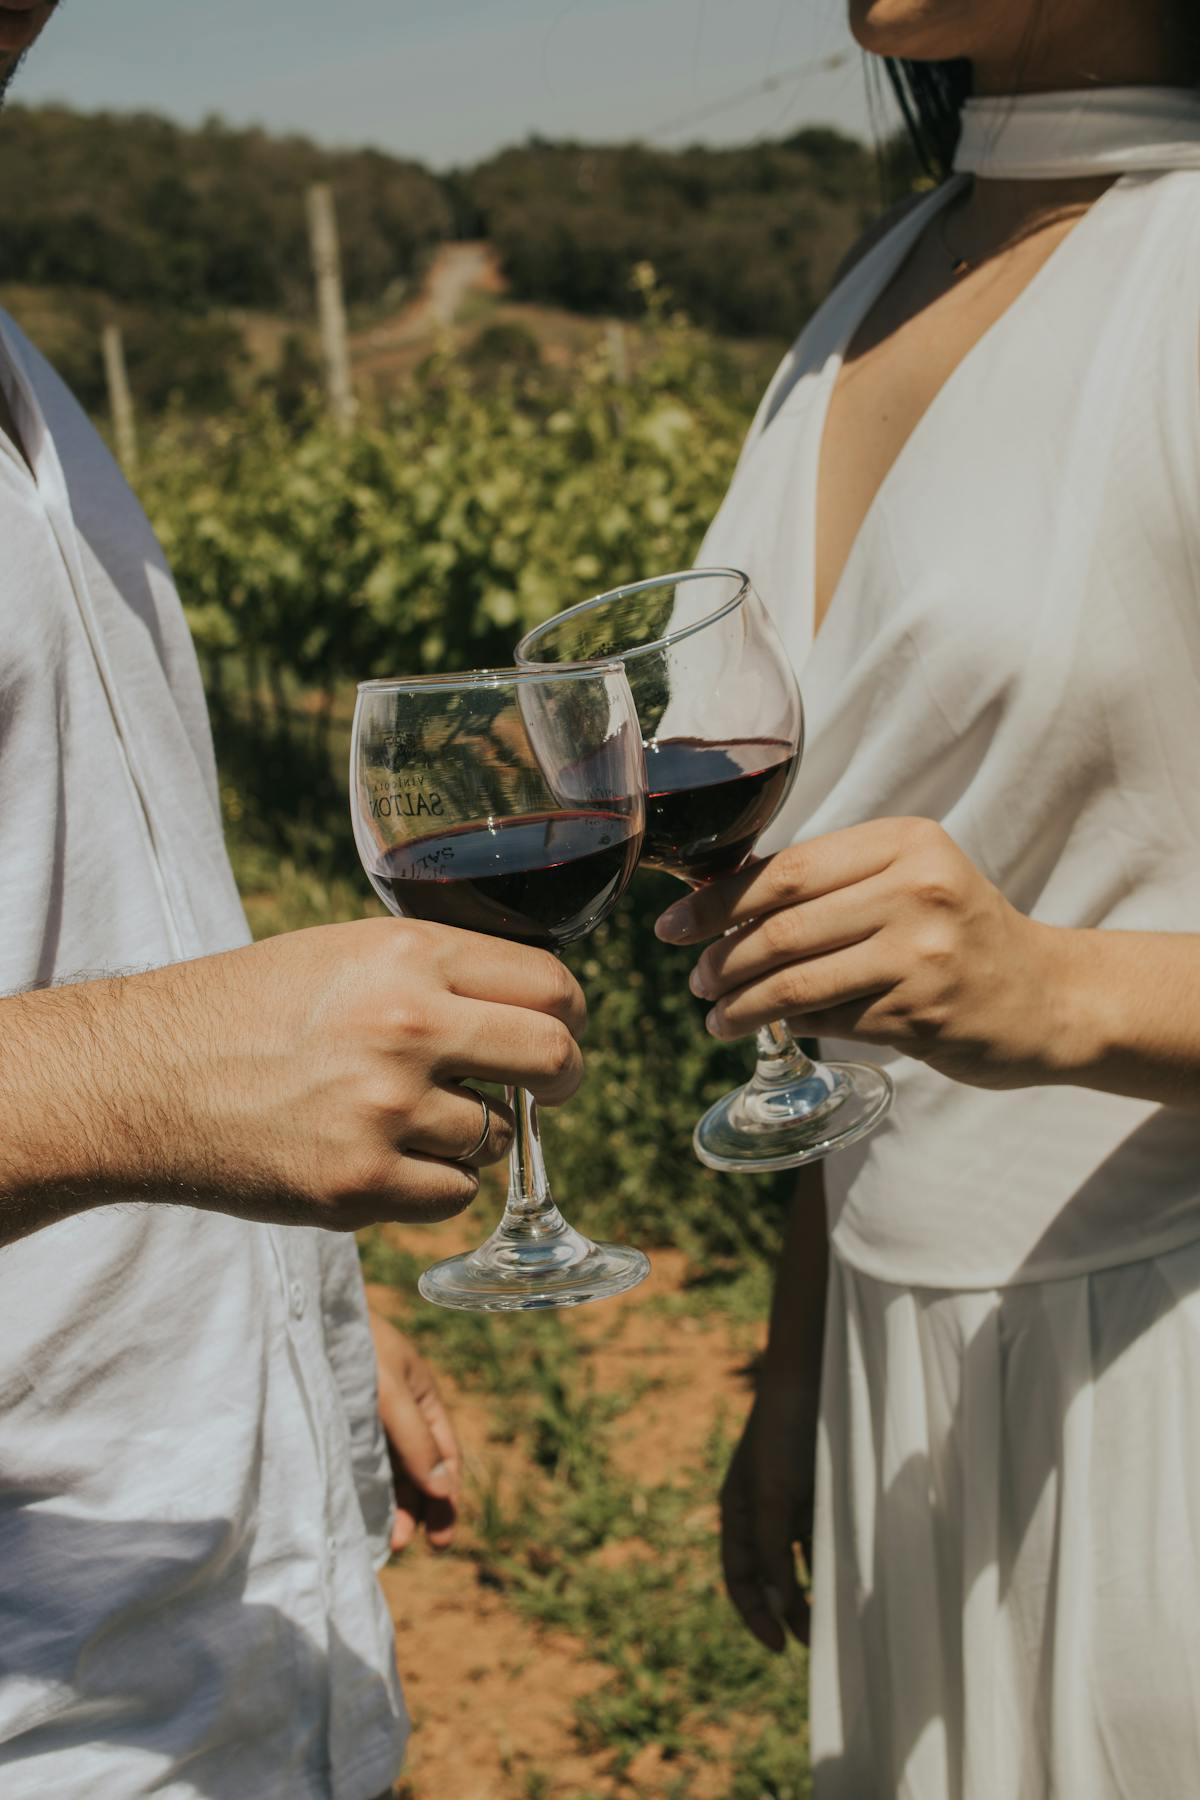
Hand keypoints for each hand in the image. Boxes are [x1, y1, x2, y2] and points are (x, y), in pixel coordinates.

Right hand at [0, 916, 586, 1240]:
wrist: (144, 1076)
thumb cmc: (249, 1007)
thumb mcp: (346, 952)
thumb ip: (438, 972)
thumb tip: (534, 1005)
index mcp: (409, 954)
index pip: (552, 984)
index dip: (569, 1013)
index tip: (560, 1028)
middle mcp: (408, 1026)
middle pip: (553, 1059)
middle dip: (562, 1077)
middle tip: (548, 1087)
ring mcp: (386, 1110)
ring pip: (498, 1137)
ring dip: (474, 1134)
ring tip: (405, 1115)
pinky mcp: (361, 1185)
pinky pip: (454, 1194)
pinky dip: (435, 1183)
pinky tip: (385, 1156)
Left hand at [369, 1309, 459, 1553]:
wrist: (307, 1316)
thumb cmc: (358, 1345)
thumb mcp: (391, 1392)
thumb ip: (416, 1440)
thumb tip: (445, 1491)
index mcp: (425, 1398)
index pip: (446, 1454)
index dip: (447, 1495)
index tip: (440, 1536)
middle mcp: (403, 1413)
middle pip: (421, 1470)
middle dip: (420, 1509)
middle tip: (407, 1546)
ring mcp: (374, 1420)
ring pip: (391, 1472)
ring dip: (393, 1507)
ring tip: (385, 1541)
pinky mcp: (345, 1425)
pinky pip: (363, 1464)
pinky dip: (368, 1491)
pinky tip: (360, 1515)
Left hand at [657, 817, 1073, 1089]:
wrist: (1049, 997)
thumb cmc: (959, 934)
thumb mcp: (911, 880)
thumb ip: (833, 882)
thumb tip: (722, 901)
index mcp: (907, 843)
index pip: (789, 869)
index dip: (719, 901)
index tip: (673, 926)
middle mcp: (918, 891)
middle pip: (786, 926)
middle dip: (722, 957)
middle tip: (695, 979)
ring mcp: (924, 956)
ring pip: (799, 980)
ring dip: (743, 1003)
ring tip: (715, 1015)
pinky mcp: (924, 1016)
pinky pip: (830, 1020)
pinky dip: (789, 1024)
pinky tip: (769, 1028)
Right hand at [721, 1375, 817, 1652]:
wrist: (814, 1378)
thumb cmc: (782, 1432)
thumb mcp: (771, 1494)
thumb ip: (773, 1550)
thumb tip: (778, 1606)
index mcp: (737, 1512)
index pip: (740, 1577)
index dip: (755, 1614)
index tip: (781, 1647)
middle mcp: (764, 1513)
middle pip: (772, 1578)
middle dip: (790, 1611)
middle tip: (819, 1642)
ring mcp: (795, 1505)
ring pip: (803, 1563)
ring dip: (816, 1592)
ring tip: (839, 1621)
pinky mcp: (824, 1495)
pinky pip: (827, 1540)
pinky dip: (836, 1563)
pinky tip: (854, 1580)